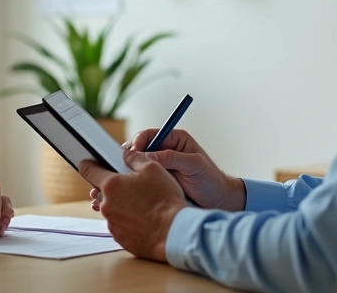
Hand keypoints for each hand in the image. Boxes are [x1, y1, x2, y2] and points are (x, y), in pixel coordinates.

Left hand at [79, 150, 185, 261]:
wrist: (174, 232)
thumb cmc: (165, 200)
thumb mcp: (153, 169)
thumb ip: (135, 158)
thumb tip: (126, 155)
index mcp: (111, 185)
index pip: (89, 171)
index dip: (88, 165)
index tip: (88, 164)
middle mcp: (107, 205)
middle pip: (103, 192)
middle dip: (115, 188)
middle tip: (134, 187)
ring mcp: (112, 224)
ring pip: (113, 209)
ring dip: (123, 205)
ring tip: (144, 206)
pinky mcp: (120, 237)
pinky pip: (120, 225)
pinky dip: (129, 221)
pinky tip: (144, 219)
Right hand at [91, 128, 243, 211]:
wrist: (219, 201)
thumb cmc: (211, 180)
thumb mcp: (194, 165)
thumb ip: (172, 157)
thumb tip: (149, 155)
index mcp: (174, 140)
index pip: (149, 135)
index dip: (138, 143)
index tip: (131, 154)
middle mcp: (165, 152)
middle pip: (138, 150)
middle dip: (125, 159)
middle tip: (117, 168)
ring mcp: (160, 168)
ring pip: (136, 167)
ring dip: (125, 173)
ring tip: (120, 180)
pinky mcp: (157, 183)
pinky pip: (140, 180)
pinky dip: (131, 185)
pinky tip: (124, 192)